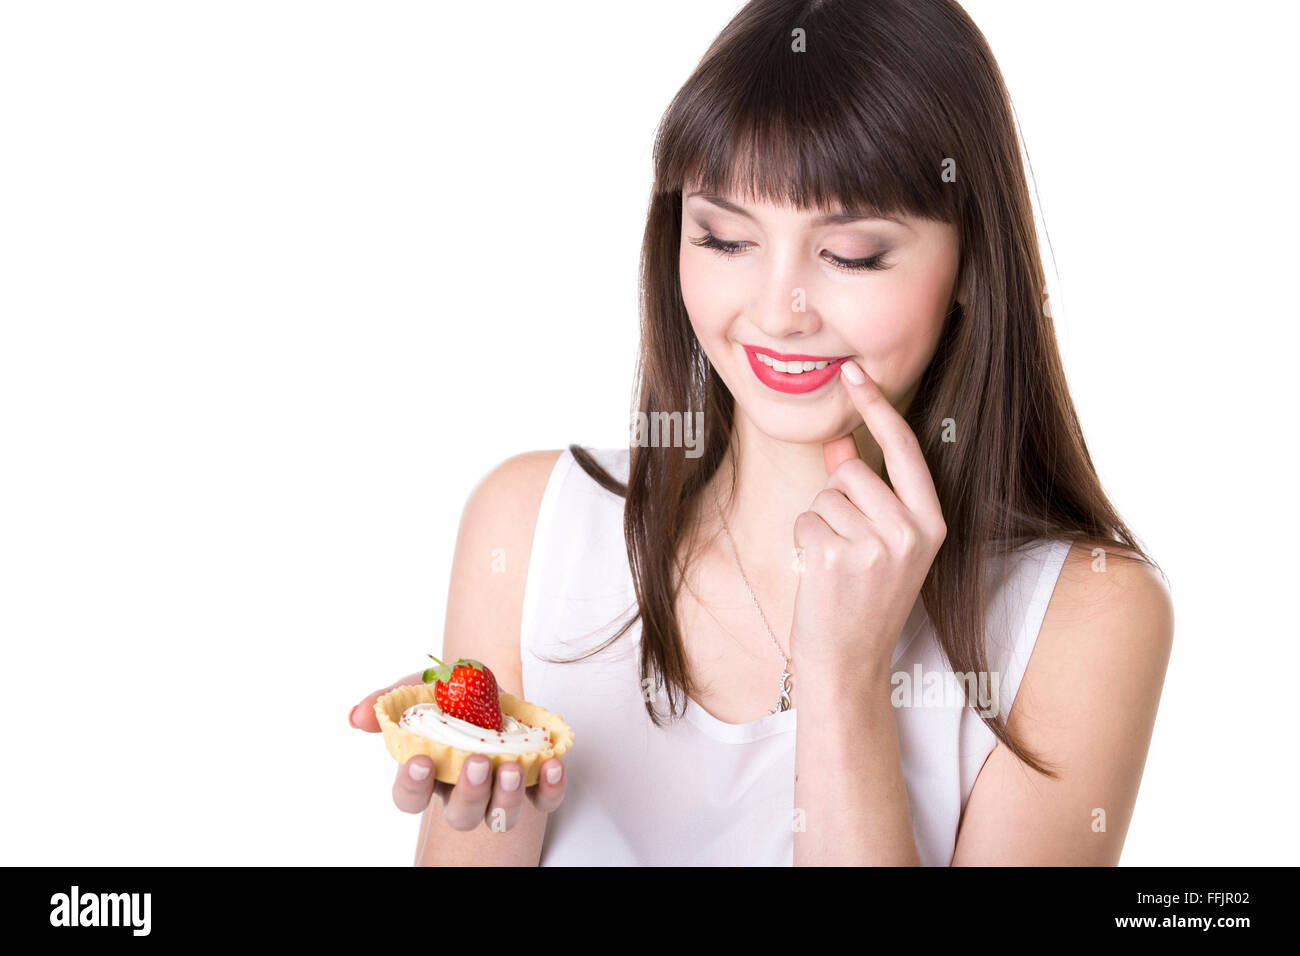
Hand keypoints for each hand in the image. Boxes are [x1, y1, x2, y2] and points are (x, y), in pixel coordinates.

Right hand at [350, 672, 566, 830]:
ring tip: (513, 767)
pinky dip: (551, 789)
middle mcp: (462, 790)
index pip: (411, 797)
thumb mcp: (414, 690)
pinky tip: (553, 765)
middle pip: (461, 815)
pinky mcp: (534, 784)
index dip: (413, 786)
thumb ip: (387, 702)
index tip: (420, 760)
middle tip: (477, 763)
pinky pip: (544, 801)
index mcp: (429, 772)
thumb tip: (358, 716)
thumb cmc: (447, 695)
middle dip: (470, 793)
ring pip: (501, 815)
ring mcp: (498, 790)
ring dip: (507, 796)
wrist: (491, 683)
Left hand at [789, 360, 946, 674]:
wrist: (849, 664)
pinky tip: (820, 575)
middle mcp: (911, 531)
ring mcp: (876, 545)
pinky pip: (806, 519)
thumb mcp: (880, 543)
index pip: (906, 449)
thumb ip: (865, 491)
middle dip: (837, 497)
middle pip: (854, 471)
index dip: (877, 407)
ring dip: (820, 524)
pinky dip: (804, 542)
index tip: (853, 371)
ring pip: (827, 494)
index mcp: (932, 524)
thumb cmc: (862, 600)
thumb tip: (840, 442)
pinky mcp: (837, 556)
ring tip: (836, 565)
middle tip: (847, 548)